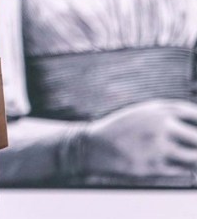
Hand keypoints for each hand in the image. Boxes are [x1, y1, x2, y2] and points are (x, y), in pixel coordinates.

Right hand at [80, 99, 196, 182]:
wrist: (93, 146)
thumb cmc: (122, 129)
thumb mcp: (144, 113)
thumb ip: (171, 115)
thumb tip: (196, 124)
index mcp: (160, 110)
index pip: (196, 116)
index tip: (193, 132)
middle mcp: (161, 126)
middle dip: (196, 143)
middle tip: (191, 146)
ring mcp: (158, 147)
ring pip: (195, 158)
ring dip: (194, 158)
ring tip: (187, 157)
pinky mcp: (154, 167)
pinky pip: (183, 171)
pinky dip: (184, 169)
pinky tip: (174, 164)